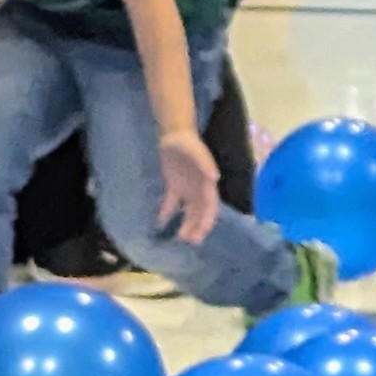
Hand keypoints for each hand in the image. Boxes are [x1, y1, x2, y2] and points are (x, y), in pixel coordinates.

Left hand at [157, 128, 219, 244]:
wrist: (174, 134)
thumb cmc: (187, 142)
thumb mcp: (196, 151)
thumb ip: (205, 164)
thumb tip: (215, 179)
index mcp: (207, 183)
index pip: (210, 206)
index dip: (207, 220)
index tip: (201, 234)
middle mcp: (199, 189)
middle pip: (200, 212)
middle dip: (197, 227)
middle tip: (189, 241)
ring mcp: (186, 189)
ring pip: (188, 211)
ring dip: (186, 224)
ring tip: (179, 237)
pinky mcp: (174, 186)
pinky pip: (171, 203)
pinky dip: (167, 213)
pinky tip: (160, 222)